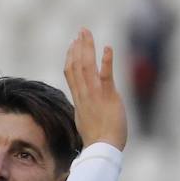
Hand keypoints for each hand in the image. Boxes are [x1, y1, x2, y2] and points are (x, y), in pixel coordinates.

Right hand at [64, 29, 126, 150]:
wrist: (102, 149)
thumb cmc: (97, 139)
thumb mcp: (85, 119)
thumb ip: (85, 108)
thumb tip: (84, 106)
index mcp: (79, 98)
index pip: (71, 73)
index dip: (71, 56)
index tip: (73, 44)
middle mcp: (84, 94)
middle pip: (76, 65)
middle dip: (79, 46)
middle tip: (82, 30)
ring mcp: (95, 94)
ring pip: (87, 66)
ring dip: (87, 47)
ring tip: (87, 33)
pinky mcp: (108, 97)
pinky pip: (106, 76)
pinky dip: (106, 61)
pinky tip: (108, 48)